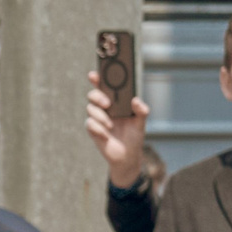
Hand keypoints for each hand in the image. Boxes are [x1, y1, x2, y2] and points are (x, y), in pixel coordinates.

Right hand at [85, 73, 150, 188]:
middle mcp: (104, 108)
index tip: (95, 75)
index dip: (98, 79)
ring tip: (111, 125)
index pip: (105, 86)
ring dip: (100, 116)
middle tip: (107, 104)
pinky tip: (106, 135)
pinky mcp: (93, 130)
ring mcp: (97, 119)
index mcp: (116, 102)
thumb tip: (136, 100)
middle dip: (98, 96)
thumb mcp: (141, 122)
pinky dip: (98, 128)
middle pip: (92, 95)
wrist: (127, 156)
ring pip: (90, 109)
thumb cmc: (134, 136)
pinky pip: (90, 124)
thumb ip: (141, 110)